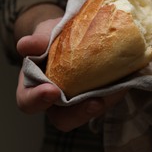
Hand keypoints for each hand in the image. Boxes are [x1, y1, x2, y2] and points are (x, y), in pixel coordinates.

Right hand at [16, 17, 126, 131]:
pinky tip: (125, 81)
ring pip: (90, 111)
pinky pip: (108, 99)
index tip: (51, 91)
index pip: (28, 102)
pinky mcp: (99, 94)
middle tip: (94, 102)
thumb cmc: (51, 37)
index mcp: (34, 88)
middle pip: (63, 118)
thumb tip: (26, 45)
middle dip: (79, 113)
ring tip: (116, 89)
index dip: (37, 100)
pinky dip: (116, 92)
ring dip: (104, 103)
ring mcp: (79, 100)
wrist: (70, 32)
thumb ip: (37, 40)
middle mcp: (56, 101)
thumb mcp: (43, 33)